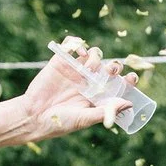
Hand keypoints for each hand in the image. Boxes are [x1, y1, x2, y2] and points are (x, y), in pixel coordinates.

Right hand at [3, 39, 135, 143]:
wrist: (33, 117)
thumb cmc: (60, 123)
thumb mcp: (85, 119)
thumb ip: (105, 111)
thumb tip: (129, 104)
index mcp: (98, 96)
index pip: (119, 85)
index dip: (128, 79)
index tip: (132, 78)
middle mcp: (89, 82)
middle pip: (109, 68)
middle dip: (114, 66)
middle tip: (112, 70)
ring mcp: (75, 71)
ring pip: (94, 55)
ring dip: (97, 56)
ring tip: (92, 66)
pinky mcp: (61, 62)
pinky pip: (72, 46)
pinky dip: (77, 43)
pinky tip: (80, 51)